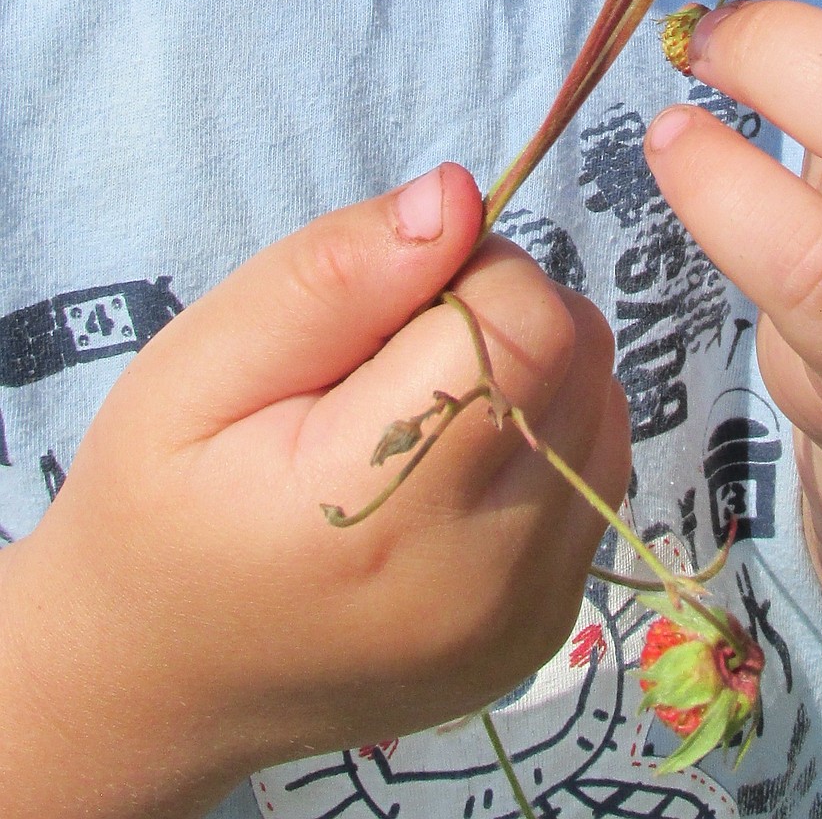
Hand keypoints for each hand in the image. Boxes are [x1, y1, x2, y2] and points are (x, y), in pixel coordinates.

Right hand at [0, 163, 628, 818]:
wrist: (164, 681)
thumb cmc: (161, 509)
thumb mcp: (199, 368)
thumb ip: (332, 273)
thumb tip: (458, 195)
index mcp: (386, 509)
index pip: (528, 321)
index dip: (470, 270)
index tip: (390, 303)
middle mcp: (488, 575)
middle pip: (580, 354)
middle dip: (504, 311)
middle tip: (394, 360)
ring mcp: (533, 611)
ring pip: (604, 403)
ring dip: (533, 370)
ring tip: (422, 412)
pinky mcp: (552, 623)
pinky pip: (600, 470)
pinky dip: (547, 433)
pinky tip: (458, 461)